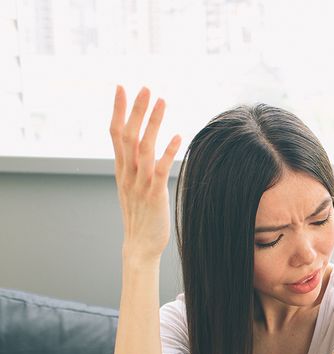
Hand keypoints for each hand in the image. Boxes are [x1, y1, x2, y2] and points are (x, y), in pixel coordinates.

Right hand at [110, 86, 181, 262]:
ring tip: (161, 101)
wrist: (139, 246)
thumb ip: (136, 167)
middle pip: (128, 135)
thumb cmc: (141, 216)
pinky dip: (167, 152)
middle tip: (145, 87)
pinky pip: (159, 170)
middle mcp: (127, 173)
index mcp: (122, 169)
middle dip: (136, 110)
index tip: (121, 88)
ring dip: (152, 123)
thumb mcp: (134, 187)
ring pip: (143, 147)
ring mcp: (139, 183)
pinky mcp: (154, 195)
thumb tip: (142, 148)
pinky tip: (177, 136)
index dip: (119, 110)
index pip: (116, 133)